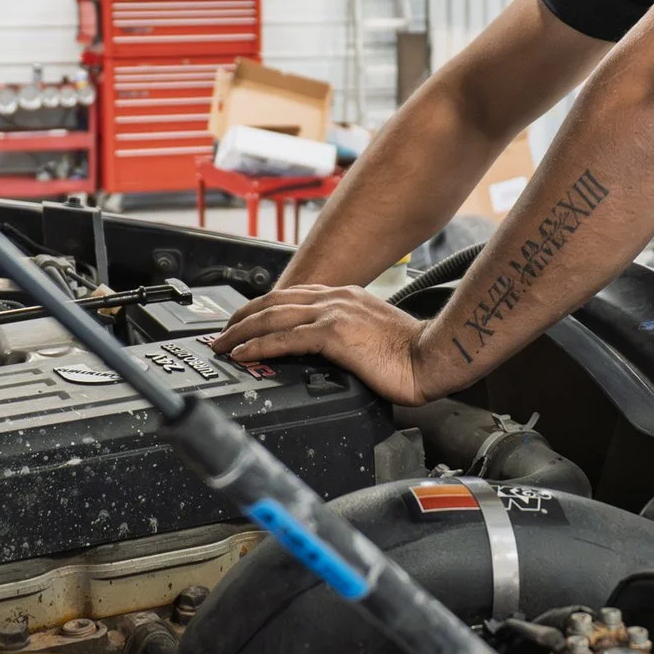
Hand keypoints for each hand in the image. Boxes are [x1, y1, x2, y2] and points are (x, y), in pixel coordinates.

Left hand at [210, 284, 452, 404]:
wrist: (433, 357)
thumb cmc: (412, 354)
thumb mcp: (373, 335)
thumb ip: (347, 334)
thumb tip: (328, 351)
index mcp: (345, 296)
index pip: (291, 296)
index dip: (260, 308)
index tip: (243, 323)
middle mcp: (336, 297)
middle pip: (273, 301)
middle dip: (241, 317)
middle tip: (220, 334)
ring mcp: (333, 313)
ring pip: (271, 316)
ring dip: (240, 331)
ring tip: (221, 345)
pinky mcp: (333, 333)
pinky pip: (283, 339)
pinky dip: (257, 345)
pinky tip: (242, 354)